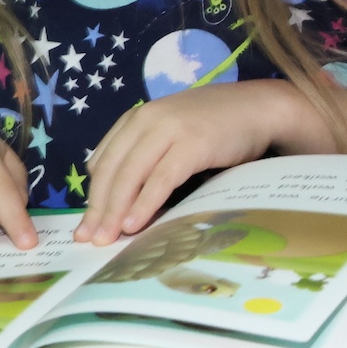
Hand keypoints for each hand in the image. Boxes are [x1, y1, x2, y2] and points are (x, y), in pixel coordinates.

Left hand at [76, 81, 304, 241]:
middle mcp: (147, 119)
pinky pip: (160, 179)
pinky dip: (144, 203)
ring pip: (130, 175)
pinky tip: (134, 223)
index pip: (103, 160)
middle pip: (111, 170)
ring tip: (106, 239)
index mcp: (138, 118)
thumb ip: (148, 155)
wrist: (260, 108)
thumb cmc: (217, 127)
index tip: (86, 224)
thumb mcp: (173, 134)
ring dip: (115, 211)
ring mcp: (169, 129)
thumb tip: (122, 200)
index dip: (91, 196)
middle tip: (88, 239)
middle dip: (97, 209)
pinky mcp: (192, 143)